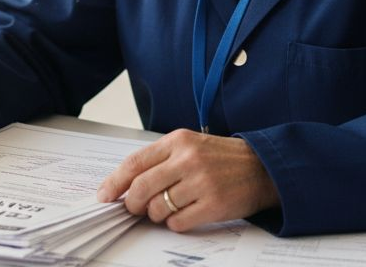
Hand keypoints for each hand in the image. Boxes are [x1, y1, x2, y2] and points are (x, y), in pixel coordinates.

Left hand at [95, 129, 278, 230]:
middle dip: (132, 203)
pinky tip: (184, 215)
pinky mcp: (213, 204)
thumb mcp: (189, 146)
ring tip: (168, 209)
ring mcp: (201, 182)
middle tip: (134, 208)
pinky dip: (174, 223)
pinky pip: (177, 222)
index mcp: (178, 141)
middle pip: (141, 187)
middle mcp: (188, 159)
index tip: (104, 195)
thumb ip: (160, 161)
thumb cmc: (220, 158)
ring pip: (158, 208)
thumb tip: (126, 186)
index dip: (114, 181)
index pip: (135, 162)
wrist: (262, 167)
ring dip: (156, 214)